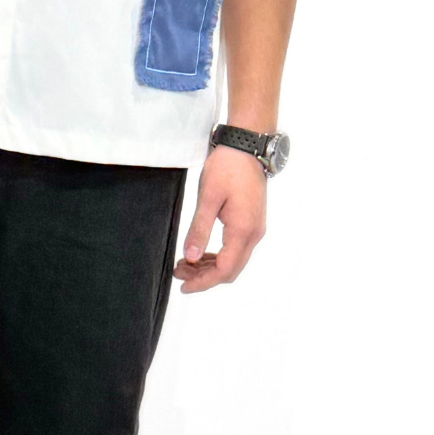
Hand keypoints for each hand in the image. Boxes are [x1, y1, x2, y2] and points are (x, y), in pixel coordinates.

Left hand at [174, 146, 266, 292]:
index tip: (183, 286)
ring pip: (233, 261)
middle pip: (230, 270)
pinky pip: (236, 249)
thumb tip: (190, 257)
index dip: (203, 282)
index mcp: (243, 231)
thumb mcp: (208, 198)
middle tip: (178, 273)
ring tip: (184, 264)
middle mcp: (253, 234)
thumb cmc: (227, 168)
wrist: (246, 148)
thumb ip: (199, 229)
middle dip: (204, 277)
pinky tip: (200, 253)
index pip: (224, 270)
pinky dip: (218, 255)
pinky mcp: (251, 223)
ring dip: (210, 267)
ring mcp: (255, 229)